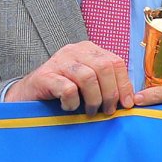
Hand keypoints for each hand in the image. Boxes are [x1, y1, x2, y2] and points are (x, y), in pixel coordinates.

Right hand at [5, 41, 132, 115]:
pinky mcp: (44, 75)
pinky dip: (73, 103)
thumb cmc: (64, 92)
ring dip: (93, 99)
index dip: (125, 85)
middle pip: (104, 68)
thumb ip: (109, 85)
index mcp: (89, 50)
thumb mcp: (90, 84)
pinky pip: (68, 89)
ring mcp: (58, 61)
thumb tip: (133, 101)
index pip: (116, 62)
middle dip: (110, 93)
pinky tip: (69, 107)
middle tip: (107, 110)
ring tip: (90, 111)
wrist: (29, 96)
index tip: (127, 104)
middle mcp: (75, 50)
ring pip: (88, 77)